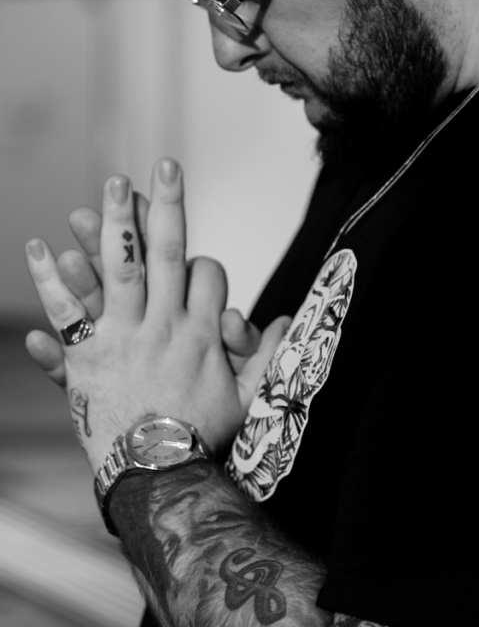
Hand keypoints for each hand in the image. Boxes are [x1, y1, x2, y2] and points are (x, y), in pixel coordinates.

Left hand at [25, 159, 290, 468]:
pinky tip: (38, 246)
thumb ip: (265, 355)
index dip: (207, 265)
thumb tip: (279, 321)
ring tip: (107, 188)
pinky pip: (68, 313)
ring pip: (121, 269)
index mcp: (203, 332)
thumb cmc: (204, 440)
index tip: (200, 270)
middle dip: (169, 205)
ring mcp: (126, 337)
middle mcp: (166, 325)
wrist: (159, 476)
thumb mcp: (248, 398)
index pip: (209, 274)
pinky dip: (51, 280)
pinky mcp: (89, 357)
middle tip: (165, 164)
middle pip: (170, 252)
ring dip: (115, 225)